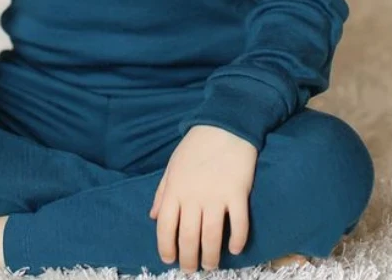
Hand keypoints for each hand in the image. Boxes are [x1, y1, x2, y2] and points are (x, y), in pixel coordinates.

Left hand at [150, 125, 256, 271]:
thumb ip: (162, 192)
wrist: (225, 126)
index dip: (165, 247)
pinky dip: (237, 239)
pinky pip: (239, 224)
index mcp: (174, 189)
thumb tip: (152, 216)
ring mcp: (216, 196)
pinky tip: (235, 248)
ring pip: (212, 236)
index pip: (164, 226)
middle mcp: (193, 196)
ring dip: (211, 255)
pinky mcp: (238, 194)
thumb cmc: (196, 146)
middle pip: (188, 237)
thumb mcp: (172, 166)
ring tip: (211, 265)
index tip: (169, 259)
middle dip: (188, 258)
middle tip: (191, 269)